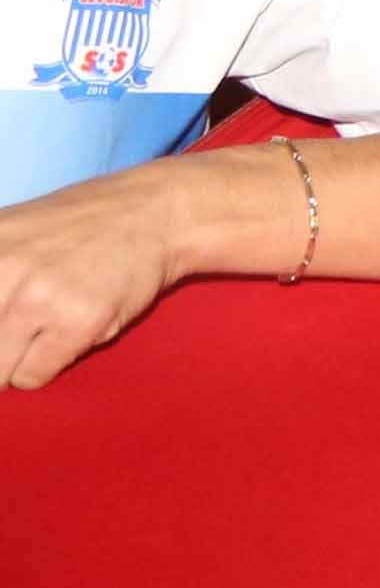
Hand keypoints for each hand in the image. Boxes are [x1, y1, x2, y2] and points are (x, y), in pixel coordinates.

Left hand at [0, 161, 183, 387]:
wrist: (156, 212)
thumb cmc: (78, 226)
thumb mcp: (7, 232)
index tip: (5, 320)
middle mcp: (0, 268)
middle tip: (22, 325)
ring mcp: (36, 296)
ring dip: (16, 359)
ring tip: (43, 326)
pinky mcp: (76, 320)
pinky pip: (32, 375)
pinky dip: (46, 364)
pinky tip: (69, 329)